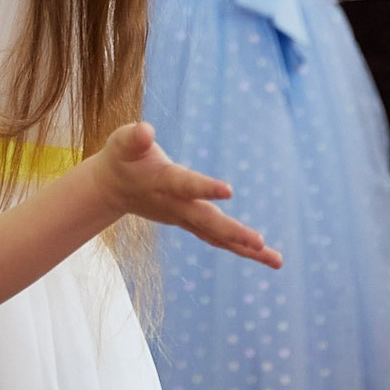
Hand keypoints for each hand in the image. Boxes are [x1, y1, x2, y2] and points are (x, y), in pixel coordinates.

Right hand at [89, 123, 280, 268]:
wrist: (112, 188)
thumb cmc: (121, 157)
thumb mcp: (122, 141)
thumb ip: (134, 138)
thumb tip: (146, 130)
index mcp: (163, 182)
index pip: (187, 185)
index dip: (206, 187)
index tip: (229, 190)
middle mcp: (177, 206)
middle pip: (208, 222)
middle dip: (234, 232)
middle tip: (260, 242)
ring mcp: (184, 218)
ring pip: (217, 237)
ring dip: (246, 249)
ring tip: (277, 260)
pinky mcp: (190, 222)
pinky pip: (217, 238)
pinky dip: (240, 248)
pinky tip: (264, 255)